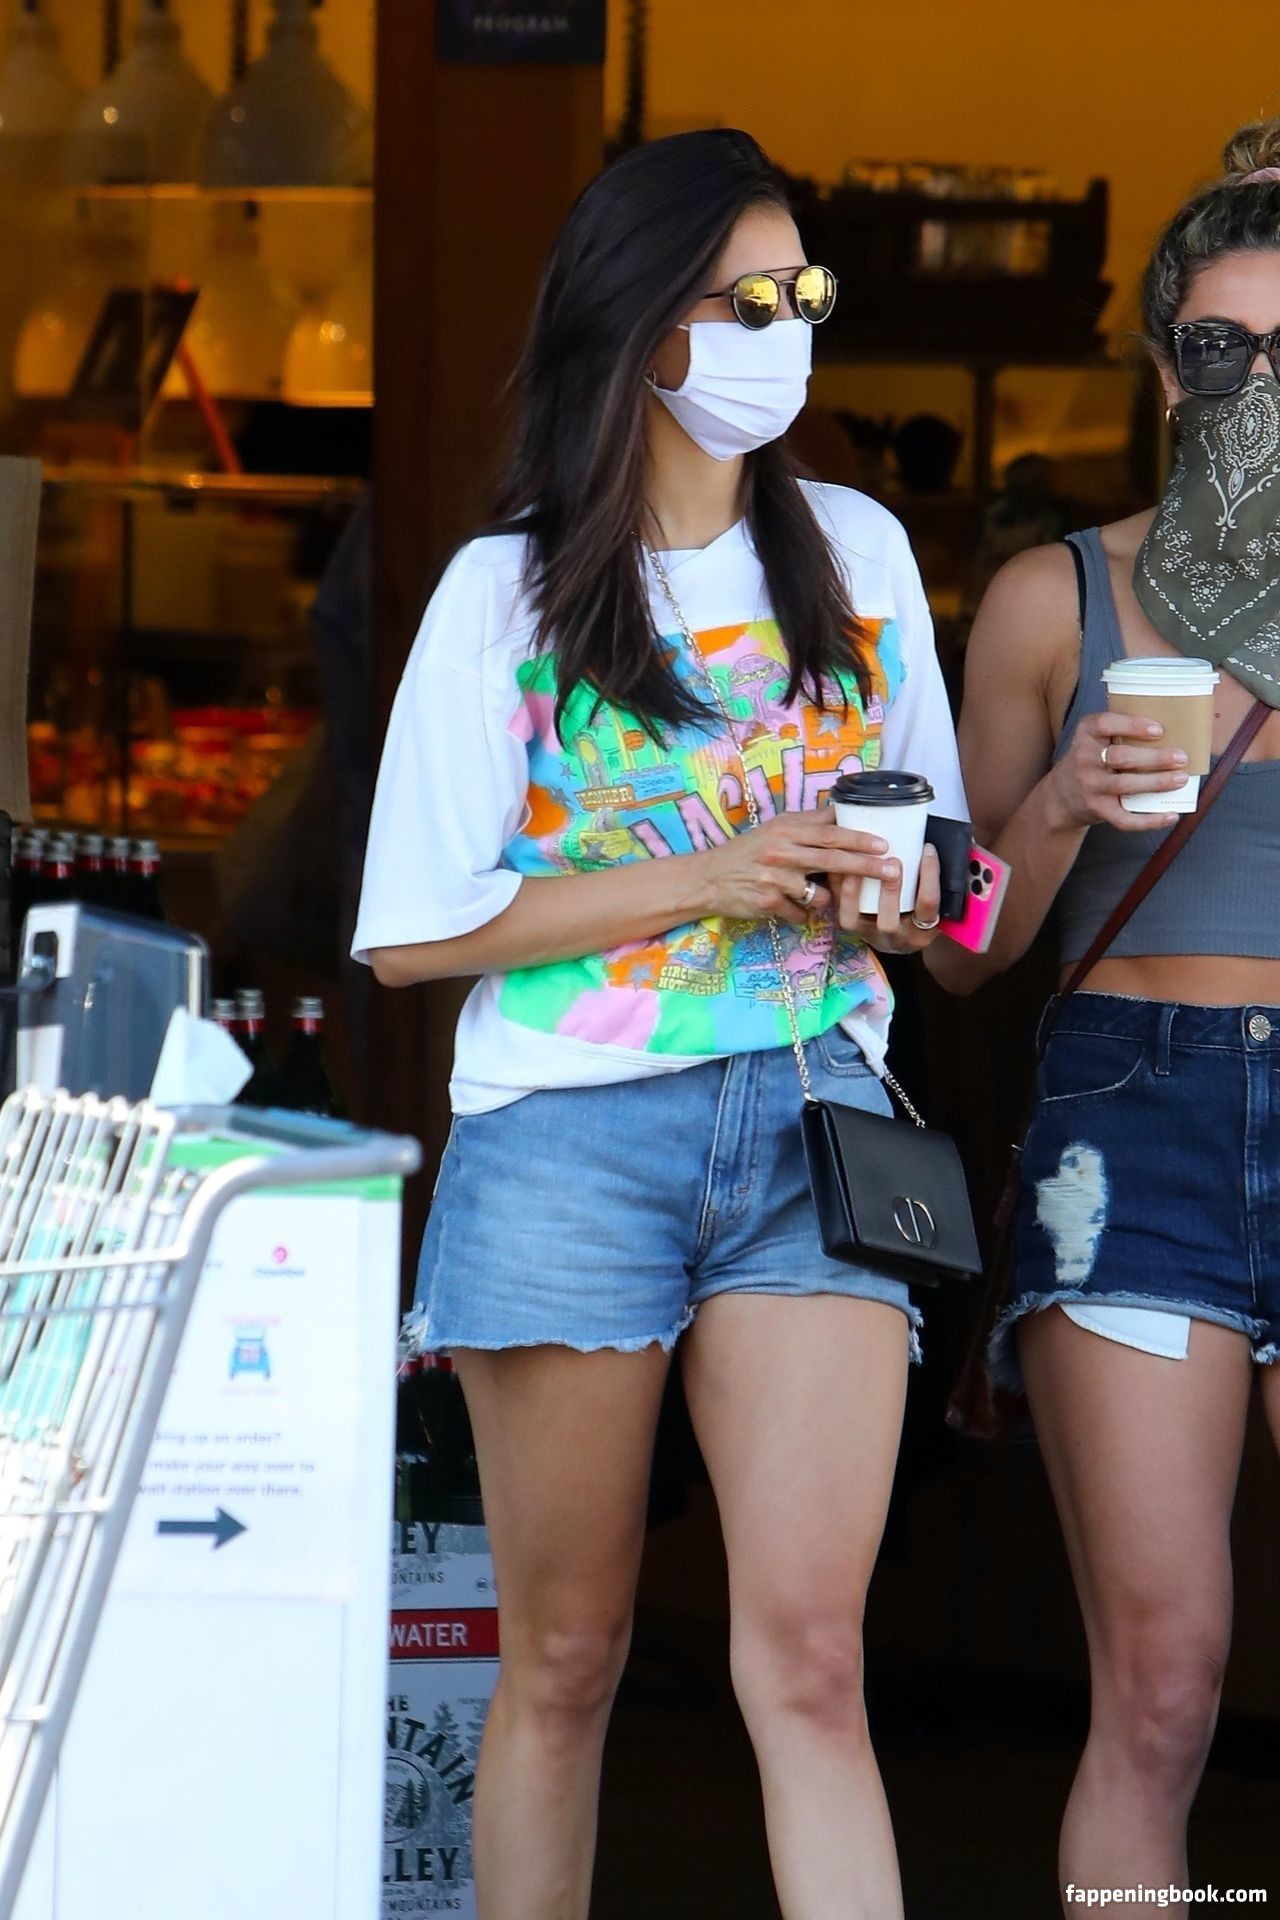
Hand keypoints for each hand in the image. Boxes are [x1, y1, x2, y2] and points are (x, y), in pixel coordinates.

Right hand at [695, 805, 898, 924]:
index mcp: (786, 831)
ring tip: (812, 894)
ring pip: (820, 894)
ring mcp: (774, 878)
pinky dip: (801, 914)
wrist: (709, 878)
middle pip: (833, 859)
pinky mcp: (767, 902)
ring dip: (825, 898)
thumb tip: (841, 810)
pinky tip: (789, 907)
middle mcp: (781, 852)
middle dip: (866, 866)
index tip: (884, 843)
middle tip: (892, 870)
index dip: (859, 838)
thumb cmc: (747, 852)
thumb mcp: (775, 830)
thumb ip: (807, 823)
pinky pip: (800, 914)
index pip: (829, 833)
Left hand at [833, 843, 944, 954]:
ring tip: (857, 862)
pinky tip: (839, 867)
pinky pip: (839, 912)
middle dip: (891, 890)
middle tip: (893, 860)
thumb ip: (944, 877)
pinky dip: (838, 890)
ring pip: (856, 920)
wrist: (902, 936)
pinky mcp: (851, 929)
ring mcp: (870, 935)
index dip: (930, 877)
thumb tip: (954, 841)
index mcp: (924, 930)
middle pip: (890, 921)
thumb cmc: (923, 908)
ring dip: (854, 891)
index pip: (929, 905)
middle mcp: (896, 938)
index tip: (928, 849)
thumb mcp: (938, 899)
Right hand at [1048, 711, 1188, 832]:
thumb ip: (1121, 730)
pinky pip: (1124, 818)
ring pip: (1125, 785)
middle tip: (1181, 757)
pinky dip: (1149, 820)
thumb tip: (1176, 728)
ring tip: (1181, 779)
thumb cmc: (1092, 760)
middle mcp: (1084, 758)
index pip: (1104, 723)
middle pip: (1121, 757)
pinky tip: (1171, 816)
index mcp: (1086, 734)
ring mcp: (1090, 786)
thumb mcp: (1095, 738)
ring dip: (1156, 782)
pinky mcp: (1097, 809)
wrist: (1061, 795)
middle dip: (1154, 758)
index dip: (1132, 725)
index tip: (1158, 730)